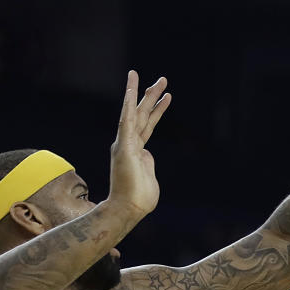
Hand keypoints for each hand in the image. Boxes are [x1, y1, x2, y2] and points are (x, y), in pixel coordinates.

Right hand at [109, 70, 171, 216]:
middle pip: (143, 114)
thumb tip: (147, 157)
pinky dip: (128, 103)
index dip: (157, 110)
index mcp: (137, 151)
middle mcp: (129, 144)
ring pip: (136, 113)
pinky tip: (131, 88)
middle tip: (163, 80)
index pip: (147, 125)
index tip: (166, 96)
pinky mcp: (124, 146)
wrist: (128, 209)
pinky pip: (126, 120)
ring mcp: (126, 143)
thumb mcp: (149, 177)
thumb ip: (148, 164)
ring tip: (159, 80)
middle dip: (152, 96)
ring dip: (146, 95)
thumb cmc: (139, 199)